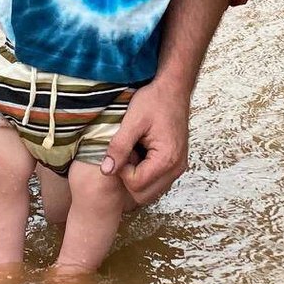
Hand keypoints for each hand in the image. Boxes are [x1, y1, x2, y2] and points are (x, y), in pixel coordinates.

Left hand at [99, 80, 189, 206]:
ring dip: (136, 177)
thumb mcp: (132, 121)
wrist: (173, 89)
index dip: (122, 171)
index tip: (122, 150)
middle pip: (143, 194)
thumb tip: (106, 171)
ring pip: (149, 191)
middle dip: (129, 178)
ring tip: (134, 152)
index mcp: (167, 159)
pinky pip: (156, 181)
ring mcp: (178, 168)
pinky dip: (144, 173)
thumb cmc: (155, 100)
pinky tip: (140, 154)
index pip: (136, 184)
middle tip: (126, 153)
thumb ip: (118, 147)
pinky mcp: (175, 164)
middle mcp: (176, 168)